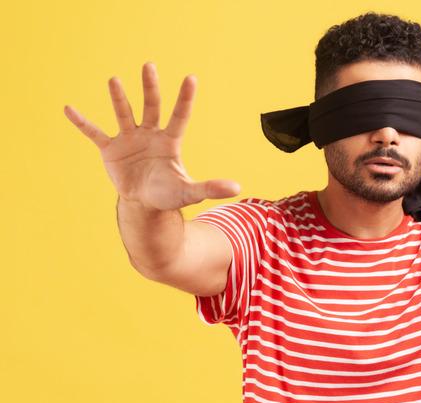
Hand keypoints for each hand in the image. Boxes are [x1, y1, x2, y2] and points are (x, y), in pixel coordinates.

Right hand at [64, 62, 240, 210]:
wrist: (143, 203)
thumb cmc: (168, 194)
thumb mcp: (189, 192)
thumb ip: (210, 188)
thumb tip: (237, 189)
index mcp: (170, 141)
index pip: (180, 115)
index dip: (185, 98)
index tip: (190, 78)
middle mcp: (150, 134)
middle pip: (152, 106)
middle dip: (150, 87)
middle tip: (149, 66)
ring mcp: (129, 139)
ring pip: (124, 114)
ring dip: (119, 98)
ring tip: (114, 80)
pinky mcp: (110, 149)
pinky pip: (94, 133)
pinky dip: (82, 123)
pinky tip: (68, 109)